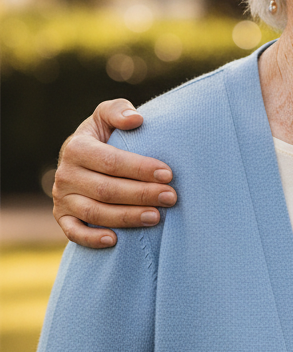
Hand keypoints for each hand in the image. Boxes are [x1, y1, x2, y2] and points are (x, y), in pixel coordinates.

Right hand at [52, 99, 175, 248]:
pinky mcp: (62, 216)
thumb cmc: (106, 134)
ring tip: (156, 217)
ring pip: (94, 212)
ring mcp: (62, 197)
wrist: (85, 156)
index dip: (139, 168)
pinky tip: (115, 241)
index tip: (168, 173)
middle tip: (171, 197)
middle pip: (106, 189)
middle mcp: (65, 174)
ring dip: (126, 217)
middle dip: (141, 194)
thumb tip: (136, 119)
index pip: (110, 161)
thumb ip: (119, 111)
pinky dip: (91, 239)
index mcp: (77, 147)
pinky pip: (72, 232)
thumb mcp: (107, 116)